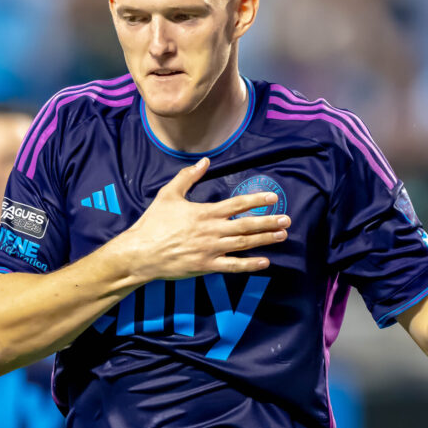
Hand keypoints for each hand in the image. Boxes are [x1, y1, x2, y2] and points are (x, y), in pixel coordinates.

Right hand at [112, 157, 289, 281]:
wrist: (141, 253)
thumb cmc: (154, 222)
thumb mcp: (168, 194)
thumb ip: (187, 177)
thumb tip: (204, 161)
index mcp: (205, 212)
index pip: (237, 204)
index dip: (256, 200)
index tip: (273, 197)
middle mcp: (212, 231)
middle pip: (246, 225)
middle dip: (268, 221)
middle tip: (287, 219)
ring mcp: (211, 250)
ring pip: (244, 244)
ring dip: (265, 239)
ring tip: (282, 235)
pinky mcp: (207, 266)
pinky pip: (233, 266)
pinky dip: (250, 264)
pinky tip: (265, 261)